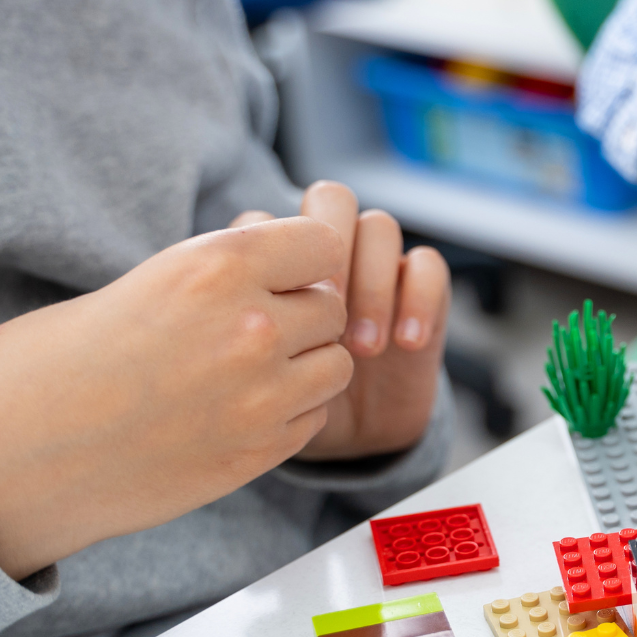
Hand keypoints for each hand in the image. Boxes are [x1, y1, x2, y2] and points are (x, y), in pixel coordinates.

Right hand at [0, 217, 353, 578]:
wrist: (8, 459)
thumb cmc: (55, 360)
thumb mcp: (147, 281)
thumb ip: (224, 273)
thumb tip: (289, 262)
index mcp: (216, 267)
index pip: (322, 242)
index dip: (298, 259)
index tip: (271, 274)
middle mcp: (251, 328)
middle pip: (332, 306)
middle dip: (300, 314)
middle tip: (243, 331)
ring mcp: (261, 397)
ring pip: (335, 365)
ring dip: (303, 365)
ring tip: (241, 372)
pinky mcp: (257, 453)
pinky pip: (312, 417)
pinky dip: (288, 412)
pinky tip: (233, 412)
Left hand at [233, 182, 449, 460]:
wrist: (347, 437)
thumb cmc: (279, 403)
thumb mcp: (234, 378)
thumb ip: (221, 336)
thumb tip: (208, 319)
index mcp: (272, 260)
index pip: (272, 217)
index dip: (277, 258)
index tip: (271, 317)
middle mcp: (325, 254)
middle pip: (332, 199)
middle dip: (332, 253)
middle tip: (326, 314)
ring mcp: (374, 269)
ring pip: (380, 226)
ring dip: (373, 283)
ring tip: (364, 348)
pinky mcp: (419, 293)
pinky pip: (428, 267)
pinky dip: (419, 298)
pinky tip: (406, 344)